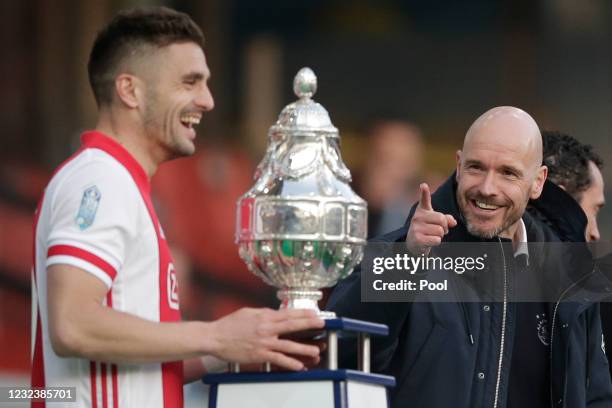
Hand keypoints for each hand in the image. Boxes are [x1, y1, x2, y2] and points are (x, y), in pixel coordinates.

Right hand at [209, 308, 324, 370]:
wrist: (215, 337)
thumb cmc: (230, 324)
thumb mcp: (248, 312)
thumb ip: (263, 312)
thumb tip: (274, 313)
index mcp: (264, 316)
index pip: (288, 313)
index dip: (303, 313)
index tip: (314, 313)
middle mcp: (266, 328)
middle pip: (292, 325)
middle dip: (309, 324)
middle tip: (322, 324)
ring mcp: (264, 342)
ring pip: (288, 345)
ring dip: (304, 348)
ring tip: (316, 350)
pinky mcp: (259, 355)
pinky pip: (278, 359)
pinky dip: (289, 363)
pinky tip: (299, 366)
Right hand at [406, 183, 456, 255]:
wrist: (414, 243)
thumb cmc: (428, 229)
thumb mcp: (436, 221)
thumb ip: (446, 219)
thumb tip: (453, 222)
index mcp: (422, 210)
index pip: (424, 199)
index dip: (424, 192)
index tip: (423, 185)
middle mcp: (417, 217)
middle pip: (441, 219)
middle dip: (445, 227)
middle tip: (439, 230)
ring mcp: (416, 227)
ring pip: (440, 231)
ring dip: (440, 235)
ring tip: (432, 235)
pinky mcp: (417, 238)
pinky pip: (436, 239)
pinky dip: (437, 242)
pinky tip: (429, 241)